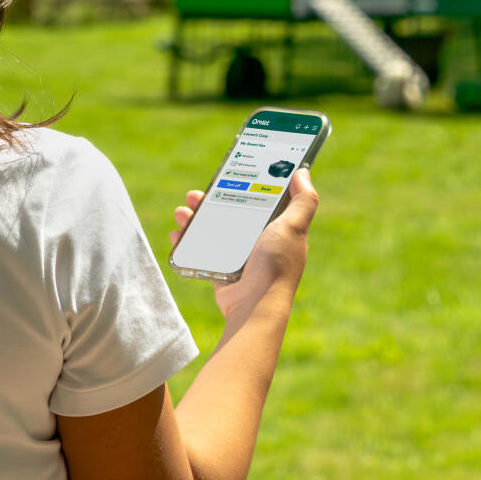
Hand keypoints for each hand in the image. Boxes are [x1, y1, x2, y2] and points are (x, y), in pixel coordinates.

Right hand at [169, 168, 319, 318]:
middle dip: (212, 200)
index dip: (248, 184)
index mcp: (279, 229)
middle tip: (196, 193)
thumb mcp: (294, 226)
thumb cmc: (276, 265)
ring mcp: (240, 258)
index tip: (230, 172)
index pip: (263, 200)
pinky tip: (176, 233)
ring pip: (214, 230)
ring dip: (195, 218)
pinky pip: (202, 252)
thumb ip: (304, 200)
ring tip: (182, 210)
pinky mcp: (223, 272)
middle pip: (233, 213)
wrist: (254, 307)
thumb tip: (303, 172)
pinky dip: (187, 242)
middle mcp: (261, 243)